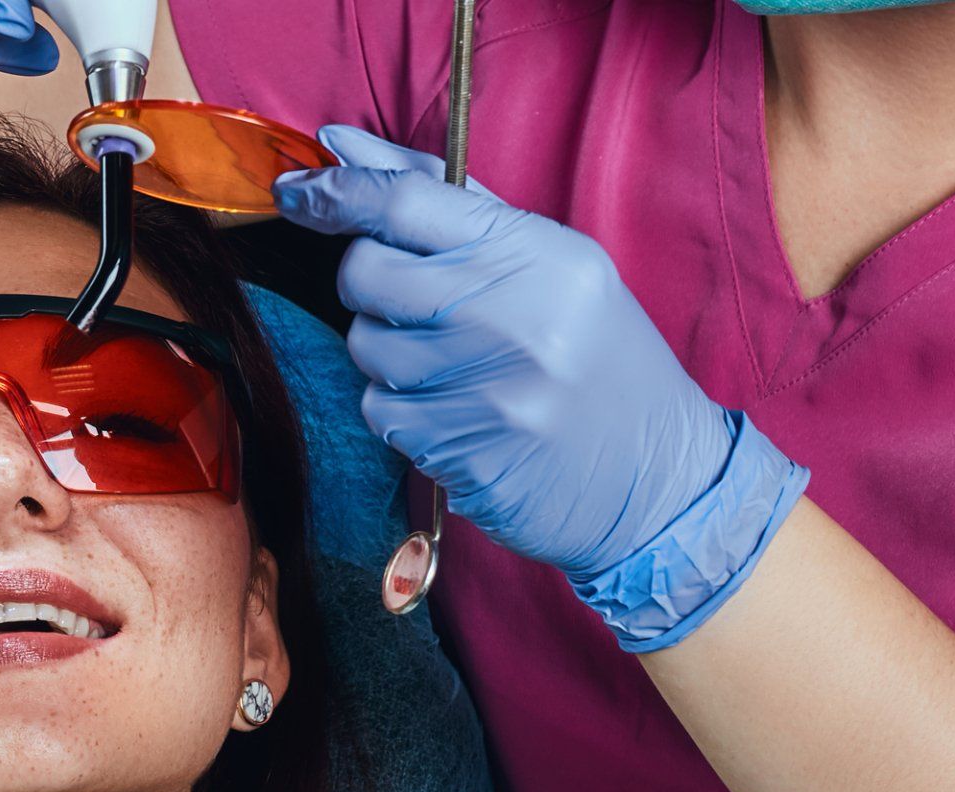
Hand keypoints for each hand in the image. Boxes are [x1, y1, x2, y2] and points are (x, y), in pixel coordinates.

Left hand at [273, 125, 807, 649]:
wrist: (655, 478)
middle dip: (369, 283)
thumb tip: (343, 149)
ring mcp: (482, 387)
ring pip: (365, 345)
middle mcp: (510, 314)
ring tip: (452, 365)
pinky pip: (378, 409)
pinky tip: (452, 410)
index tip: (299, 191)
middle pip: (366, 272)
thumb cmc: (596, 361)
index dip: (337, 192)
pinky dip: (399, 408)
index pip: (405, 202)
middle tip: (415, 301)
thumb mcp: (550, 265)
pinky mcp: (457, 448)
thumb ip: (448, 205)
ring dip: (386, 352)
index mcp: (536, 253)